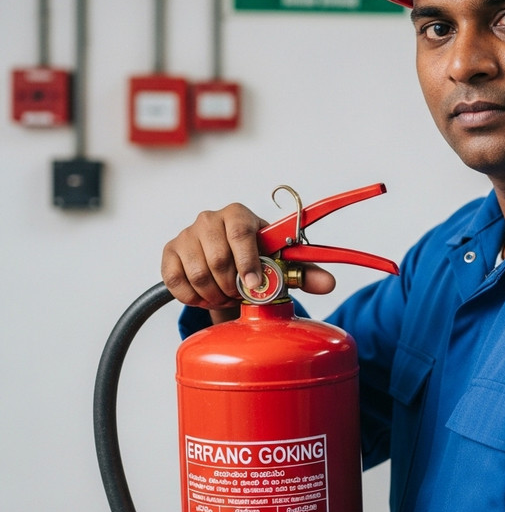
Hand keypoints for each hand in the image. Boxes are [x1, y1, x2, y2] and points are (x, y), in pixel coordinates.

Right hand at [161, 203, 335, 315]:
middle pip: (218, 260)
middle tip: (242, 294)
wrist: (228, 258)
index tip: (255, 285)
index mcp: (239, 214)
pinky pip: (177, 282)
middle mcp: (209, 219)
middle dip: (233, 286)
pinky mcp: (168, 253)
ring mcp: (186, 235)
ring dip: (216, 294)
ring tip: (228, 295)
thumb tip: (328, 283)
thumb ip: (305, 271)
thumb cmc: (257, 256)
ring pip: (198, 275)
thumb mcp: (281, 262)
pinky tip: (207, 295)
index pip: (241, 234)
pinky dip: (194, 297)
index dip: (249, 263)